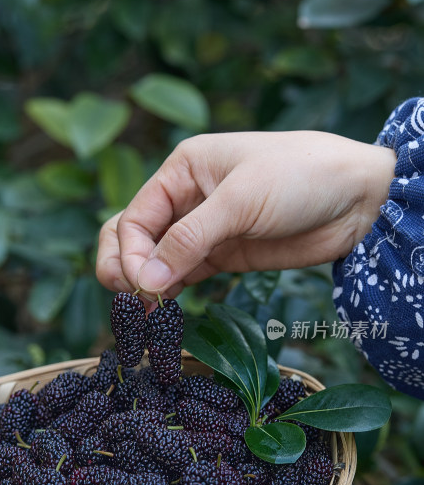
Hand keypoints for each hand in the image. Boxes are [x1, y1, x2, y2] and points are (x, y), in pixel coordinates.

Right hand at [96, 131, 394, 297]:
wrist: (359, 198)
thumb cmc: (301, 176)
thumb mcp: (241, 201)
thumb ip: (190, 240)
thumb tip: (145, 282)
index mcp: (182, 170)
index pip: (134, 217)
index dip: (130, 254)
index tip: (141, 285)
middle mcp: (186, 199)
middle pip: (133, 237)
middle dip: (124, 267)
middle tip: (134, 300)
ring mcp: (204, 230)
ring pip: (154, 260)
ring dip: (144, 286)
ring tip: (148, 314)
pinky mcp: (222, 256)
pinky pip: (182, 275)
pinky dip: (169, 293)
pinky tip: (165, 311)